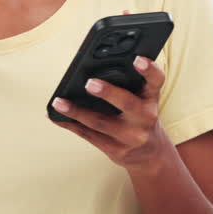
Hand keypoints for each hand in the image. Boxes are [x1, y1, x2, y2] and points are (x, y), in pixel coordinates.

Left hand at [51, 53, 171, 172]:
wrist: (150, 155)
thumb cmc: (140, 117)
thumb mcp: (143, 100)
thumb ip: (128, 84)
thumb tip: (91, 67)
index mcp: (151, 99)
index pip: (156, 81)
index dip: (149, 69)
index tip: (138, 58)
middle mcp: (145, 118)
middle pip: (127, 103)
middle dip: (108, 93)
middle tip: (90, 83)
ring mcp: (130, 137)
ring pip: (100, 122)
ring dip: (77, 111)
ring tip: (59, 102)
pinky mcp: (115, 150)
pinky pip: (88, 135)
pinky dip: (70, 124)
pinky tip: (56, 116)